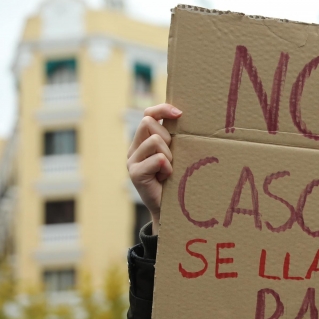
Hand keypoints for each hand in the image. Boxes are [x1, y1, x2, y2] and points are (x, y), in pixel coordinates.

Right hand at [127, 104, 181, 234]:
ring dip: (169, 155)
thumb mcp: (177, 155)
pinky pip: (158, 159)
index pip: (149, 114)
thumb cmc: (177, 180)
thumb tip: (186, 117)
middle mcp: (134, 148)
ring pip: (155, 140)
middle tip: (172, 157)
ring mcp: (132, 160)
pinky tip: (166, 177)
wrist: (170, 209)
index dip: (163, 109)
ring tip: (169, 170)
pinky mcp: (135, 173)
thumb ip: (175, 139)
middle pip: (149, 122)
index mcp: (144, 140)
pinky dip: (167, 167)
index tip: (180, 114)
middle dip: (167, 137)